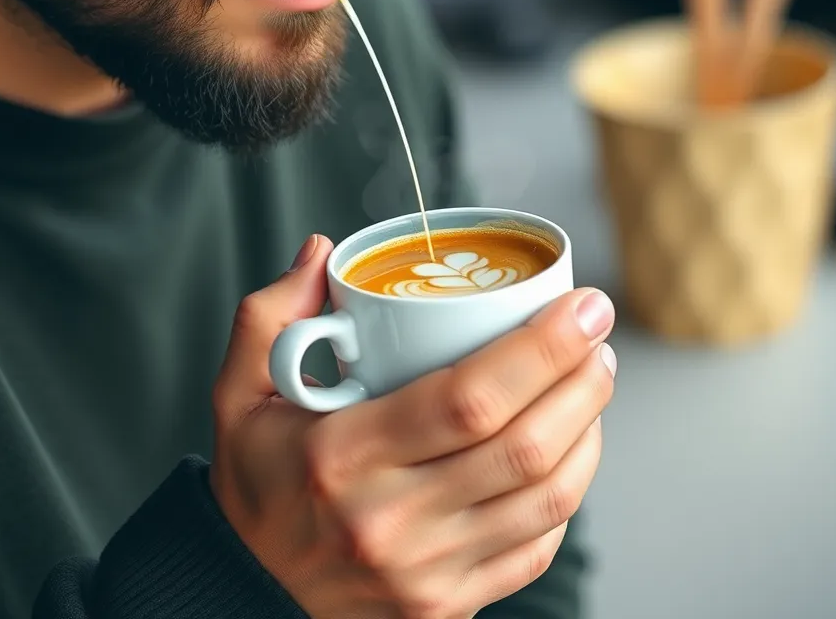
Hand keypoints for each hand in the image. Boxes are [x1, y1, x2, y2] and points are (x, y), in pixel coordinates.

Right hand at [209, 234, 615, 618]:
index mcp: (341, 457)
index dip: (542, 349)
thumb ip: (271, 316)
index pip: (468, 399)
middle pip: (522, 448)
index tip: (581, 306)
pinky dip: (569, 491)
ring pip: (544, 499)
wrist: (247, 589)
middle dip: (581, 379)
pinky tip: (571, 445)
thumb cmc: (258, 479)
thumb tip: (324, 252)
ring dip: (588, 429)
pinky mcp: (447, 606)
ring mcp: (426, 574)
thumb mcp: (238, 392)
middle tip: (597, 331)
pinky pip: (535, 547)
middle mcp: (389, 522)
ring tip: (595, 376)